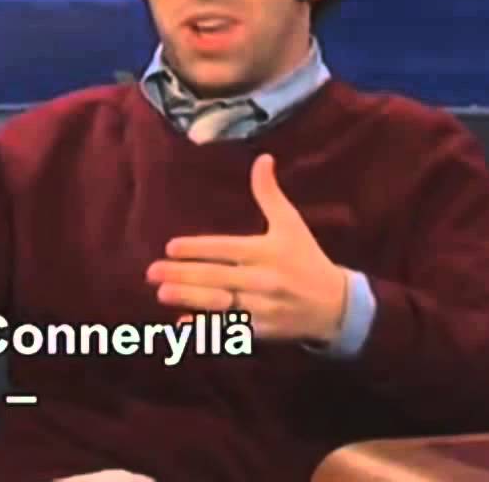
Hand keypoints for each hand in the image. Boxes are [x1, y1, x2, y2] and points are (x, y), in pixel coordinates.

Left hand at [146, 154, 347, 343]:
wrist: (335, 305)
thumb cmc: (307, 258)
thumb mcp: (291, 223)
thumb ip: (269, 194)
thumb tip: (262, 158)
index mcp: (268, 252)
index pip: (227, 249)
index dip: (198, 248)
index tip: (171, 247)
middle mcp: (264, 279)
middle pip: (217, 277)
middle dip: (184, 274)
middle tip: (152, 272)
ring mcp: (263, 308)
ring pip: (221, 304)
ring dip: (190, 299)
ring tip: (162, 293)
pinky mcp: (263, 330)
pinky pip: (231, 329)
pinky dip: (208, 328)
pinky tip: (184, 324)